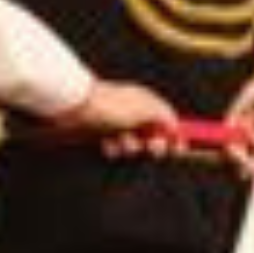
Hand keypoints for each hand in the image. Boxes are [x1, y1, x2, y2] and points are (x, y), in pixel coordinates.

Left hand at [61, 78, 184, 156]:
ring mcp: (117, 124)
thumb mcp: (145, 108)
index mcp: (146, 102)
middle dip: (152, 145)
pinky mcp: (102, 135)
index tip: (179, 150)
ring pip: (133, 146)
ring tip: (121, 141)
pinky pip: (114, 149)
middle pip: (152, 136)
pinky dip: (112, 149)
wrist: (74, 107)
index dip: (174, 135)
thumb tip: (174, 127)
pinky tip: (106, 143)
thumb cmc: (110, 104)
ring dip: (130, 148)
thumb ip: (164, 116)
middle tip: (150, 147)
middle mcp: (133, 113)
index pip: (167, 120)